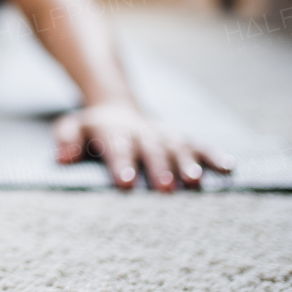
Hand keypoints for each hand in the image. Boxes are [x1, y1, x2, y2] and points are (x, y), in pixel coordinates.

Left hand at [52, 100, 233, 190]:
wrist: (115, 104)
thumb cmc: (92, 128)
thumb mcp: (71, 127)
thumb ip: (66, 140)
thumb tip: (63, 158)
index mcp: (113, 132)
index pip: (116, 148)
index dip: (120, 164)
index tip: (125, 182)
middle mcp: (141, 133)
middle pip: (151, 149)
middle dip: (159, 167)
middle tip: (165, 187)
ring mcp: (163, 134)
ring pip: (178, 147)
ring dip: (188, 163)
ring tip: (196, 181)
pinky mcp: (180, 138)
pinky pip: (200, 144)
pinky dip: (214, 155)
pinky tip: (229, 167)